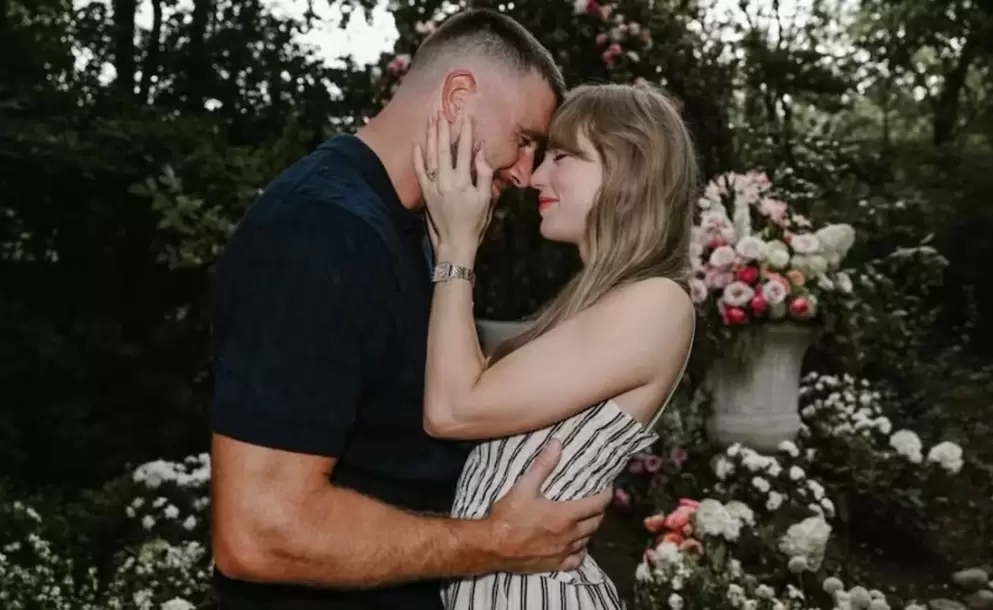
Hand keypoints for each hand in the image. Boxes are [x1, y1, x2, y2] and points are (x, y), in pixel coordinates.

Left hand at [413, 112, 493, 253]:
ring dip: (431, 137)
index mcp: (464, 182)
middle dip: (444, 129)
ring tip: (431, 120)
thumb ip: (483, 175)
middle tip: (443, 112)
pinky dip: (417, 157)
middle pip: (444, 149)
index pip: (465, 151)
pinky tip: (416, 143)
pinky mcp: (426, 193)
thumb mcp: (486, 200)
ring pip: (430, 156)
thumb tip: (481, 153)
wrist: (455, 243)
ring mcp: (434, 186)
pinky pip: (419, 171)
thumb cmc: (474, 223)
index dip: (466, 132)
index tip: (466, 117)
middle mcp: (446, 181)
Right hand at [484, 439, 611, 573]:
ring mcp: (563, 552)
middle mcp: (569, 535)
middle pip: (595, 523)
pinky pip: (576, 560)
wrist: (492, 546)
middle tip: (595, 502)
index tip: (607, 488)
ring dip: (590, 529)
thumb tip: (557, 444)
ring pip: (587, 541)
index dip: (605, 495)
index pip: (597, 504)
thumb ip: (543, 465)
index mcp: (566, 515)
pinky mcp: (554, 565)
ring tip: (586, 520)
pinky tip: (576, 546)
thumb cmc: (508, 516)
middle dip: (599, 511)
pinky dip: (580, 552)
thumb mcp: (524, 486)